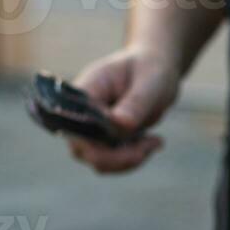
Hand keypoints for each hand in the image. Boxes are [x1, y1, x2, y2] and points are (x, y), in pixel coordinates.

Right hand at [67, 45, 179, 173]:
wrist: (156, 70)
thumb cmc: (151, 68)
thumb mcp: (149, 82)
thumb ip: (135, 102)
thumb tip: (119, 124)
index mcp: (85, 91)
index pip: (73, 123)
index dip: (91, 141)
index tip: (128, 134)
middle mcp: (82, 113)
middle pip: (83, 149)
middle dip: (116, 158)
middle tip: (148, 147)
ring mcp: (92, 129)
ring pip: (100, 161)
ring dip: (129, 159)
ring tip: (155, 142)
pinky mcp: (105, 140)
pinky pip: (114, 161)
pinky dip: (134, 157)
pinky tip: (154, 142)